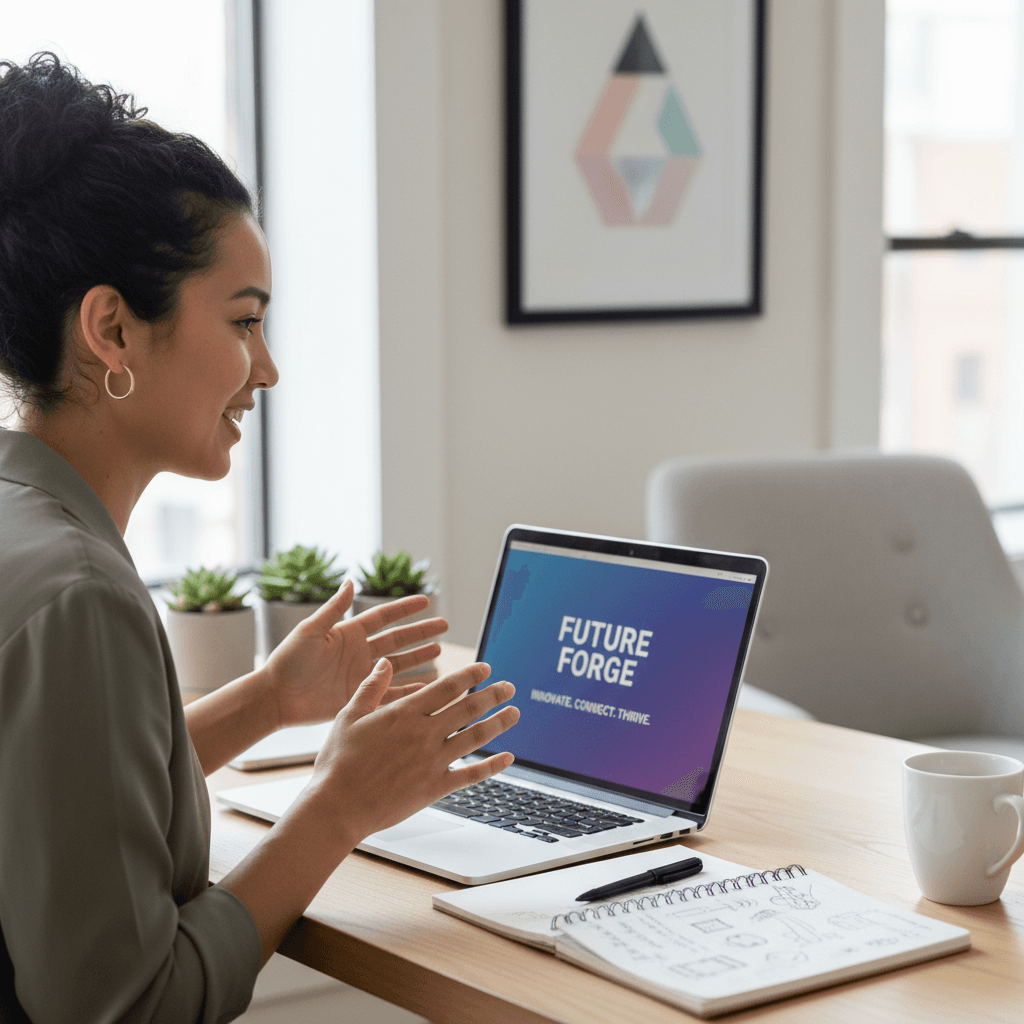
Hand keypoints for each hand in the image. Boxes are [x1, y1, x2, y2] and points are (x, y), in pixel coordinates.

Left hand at [260, 579, 447, 728]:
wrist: (276, 697)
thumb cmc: (288, 661)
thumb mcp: (311, 630)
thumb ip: (334, 608)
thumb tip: (351, 581)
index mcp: (349, 634)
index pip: (384, 617)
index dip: (405, 609)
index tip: (426, 600)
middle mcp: (359, 653)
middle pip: (398, 640)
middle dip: (421, 632)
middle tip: (444, 625)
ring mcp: (362, 675)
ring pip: (399, 664)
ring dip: (419, 658)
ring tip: (440, 651)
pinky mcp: (360, 697)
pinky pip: (391, 692)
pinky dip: (409, 689)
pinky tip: (426, 686)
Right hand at [303, 658, 519, 845]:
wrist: (336, 807)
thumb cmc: (337, 762)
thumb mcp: (348, 716)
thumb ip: (371, 688)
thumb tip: (385, 663)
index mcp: (404, 714)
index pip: (446, 688)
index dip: (470, 676)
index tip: (486, 668)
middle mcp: (424, 734)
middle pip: (468, 708)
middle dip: (493, 695)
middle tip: (510, 686)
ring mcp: (432, 762)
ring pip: (475, 737)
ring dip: (498, 723)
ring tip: (515, 712)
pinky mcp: (434, 788)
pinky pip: (471, 775)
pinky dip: (492, 766)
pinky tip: (508, 757)